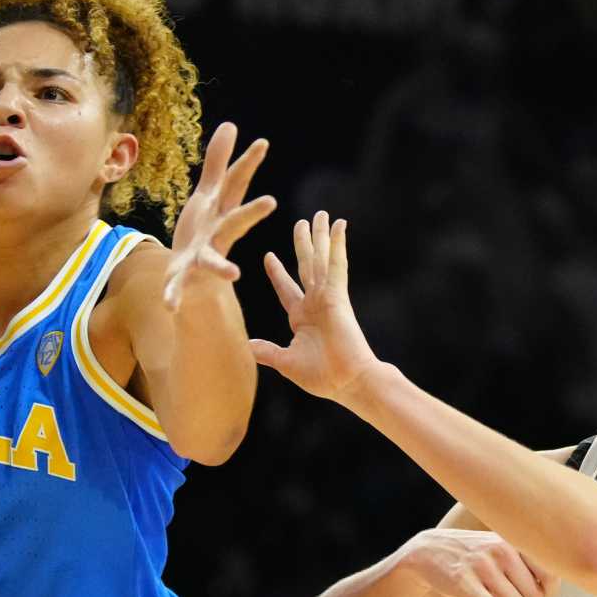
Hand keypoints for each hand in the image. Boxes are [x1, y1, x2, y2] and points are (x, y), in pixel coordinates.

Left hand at [163, 123, 276, 311]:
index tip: (262, 142)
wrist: (194, 277)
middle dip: (250, 213)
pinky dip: (174, 295)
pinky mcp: (183, 277)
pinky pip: (178, 287)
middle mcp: (218, 235)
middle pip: (236, 221)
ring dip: (222, 267)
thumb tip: (230, 124)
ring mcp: (203, 258)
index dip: (247, 163)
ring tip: (234, 275)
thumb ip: (217, 161)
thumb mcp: (208, 193)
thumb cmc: (203, 230)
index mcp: (222, 213)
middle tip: (270, 202)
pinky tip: (169, 306)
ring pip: (214, 261)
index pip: (236, 185)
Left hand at [250, 210, 380, 402]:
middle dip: (304, 244)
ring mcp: (327, 297)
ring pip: (321, 259)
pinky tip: (339, 226)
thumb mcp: (287, 362)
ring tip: (320, 214)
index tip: (269, 256)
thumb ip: (268, 351)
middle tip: (301, 222)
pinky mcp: (338, 296)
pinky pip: (337, 265)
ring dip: (320, 236)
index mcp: (302, 317)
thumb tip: (248, 346)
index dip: (277, 273)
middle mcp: (315, 303)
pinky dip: (338, 245)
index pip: (286, 288)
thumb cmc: (323, 377)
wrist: (348, 382)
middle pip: (307, 266)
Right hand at [402, 529, 558, 596]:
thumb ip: (522, 562)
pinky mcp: (465, 583)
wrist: (428, 551)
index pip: (546, 568)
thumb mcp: (497, 546)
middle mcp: (500, 551)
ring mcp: (482, 567)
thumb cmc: (471, 554)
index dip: (552, 588)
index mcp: (512, 541)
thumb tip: (549, 591)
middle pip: (532, 592)